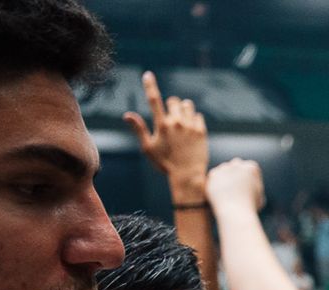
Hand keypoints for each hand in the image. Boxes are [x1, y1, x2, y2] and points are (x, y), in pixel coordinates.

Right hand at [123, 71, 209, 200]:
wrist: (188, 176)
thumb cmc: (165, 164)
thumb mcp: (148, 148)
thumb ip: (139, 129)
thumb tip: (126, 114)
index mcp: (162, 125)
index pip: (153, 100)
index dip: (150, 85)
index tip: (147, 74)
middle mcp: (177, 123)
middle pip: (173, 100)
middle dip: (171, 106)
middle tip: (171, 119)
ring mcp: (190, 126)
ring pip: (187, 105)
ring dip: (183, 109)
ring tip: (181, 122)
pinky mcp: (202, 132)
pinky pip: (198, 115)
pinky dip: (194, 119)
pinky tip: (191, 129)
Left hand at [205, 158, 265, 212]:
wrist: (234, 212)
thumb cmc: (250, 207)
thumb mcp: (258, 195)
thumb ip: (254, 185)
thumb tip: (249, 183)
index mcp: (252, 168)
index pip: (250, 167)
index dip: (250, 177)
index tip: (249, 188)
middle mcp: (238, 164)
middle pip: (236, 163)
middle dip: (236, 172)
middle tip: (236, 187)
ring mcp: (224, 168)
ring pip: (224, 169)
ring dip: (226, 177)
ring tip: (229, 193)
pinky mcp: (213, 174)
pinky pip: (215, 176)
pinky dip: (217, 183)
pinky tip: (221, 193)